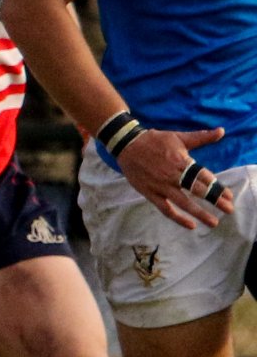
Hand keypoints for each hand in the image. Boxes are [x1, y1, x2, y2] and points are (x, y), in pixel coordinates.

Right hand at [119, 126, 234, 228]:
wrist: (126, 144)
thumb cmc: (154, 140)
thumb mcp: (178, 137)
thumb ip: (201, 137)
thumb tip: (222, 131)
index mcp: (181, 161)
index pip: (203, 177)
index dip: (217, 187)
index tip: (229, 196)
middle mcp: (173, 175)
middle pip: (197, 190)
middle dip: (214, 200)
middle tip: (229, 209)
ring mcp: (161, 186)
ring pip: (183, 202)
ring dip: (199, 213)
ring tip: (213, 222)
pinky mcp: (150, 193)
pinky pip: (165, 209)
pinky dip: (178, 218)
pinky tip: (190, 225)